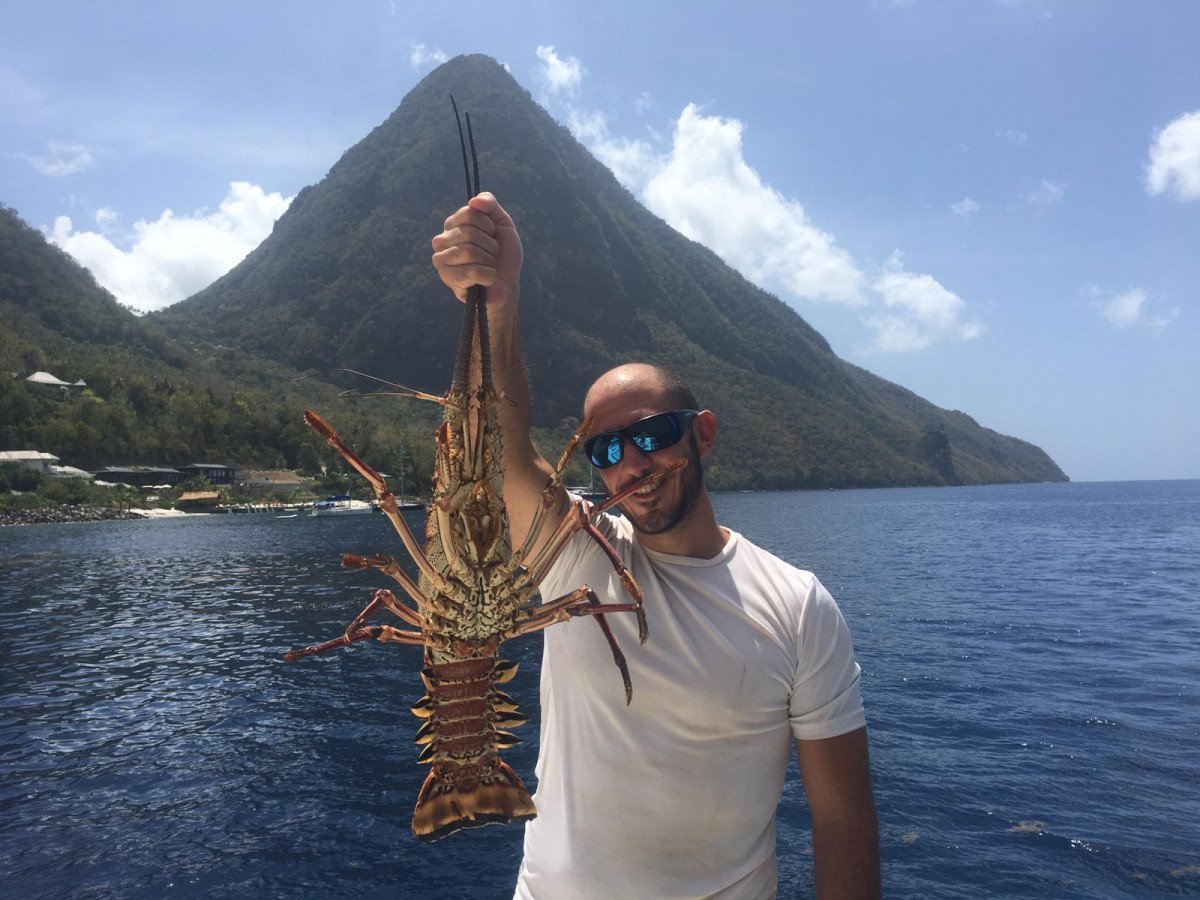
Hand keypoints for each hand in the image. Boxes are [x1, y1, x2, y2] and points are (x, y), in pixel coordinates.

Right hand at [431, 192, 522, 308]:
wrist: (507, 284)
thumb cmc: (503, 254)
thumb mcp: (502, 223)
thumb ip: (490, 204)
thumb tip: (474, 201)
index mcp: (452, 224)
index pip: (470, 213)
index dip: (489, 225)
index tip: (492, 235)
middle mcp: (441, 240)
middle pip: (469, 233)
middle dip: (490, 246)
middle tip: (492, 255)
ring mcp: (441, 260)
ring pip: (468, 252)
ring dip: (489, 261)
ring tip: (489, 266)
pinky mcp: (447, 278)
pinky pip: (471, 272)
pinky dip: (488, 275)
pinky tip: (486, 279)